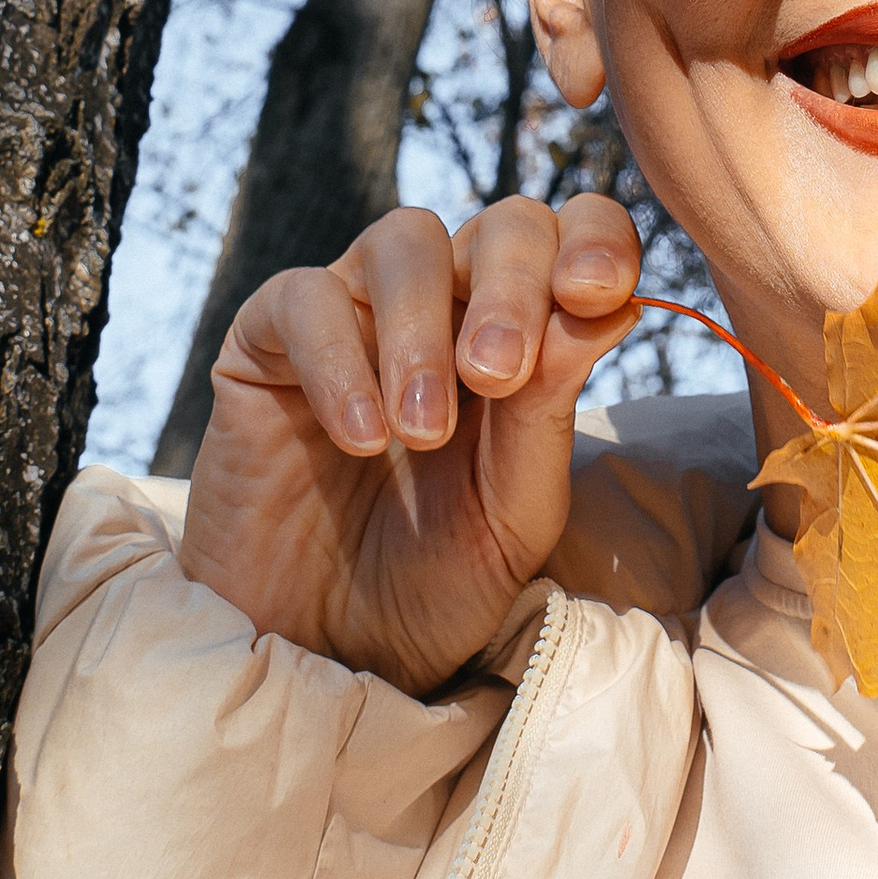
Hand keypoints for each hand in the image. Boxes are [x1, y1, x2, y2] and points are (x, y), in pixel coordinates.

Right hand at [178, 195, 641, 693]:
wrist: (323, 654)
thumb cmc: (432, 582)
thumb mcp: (513, 510)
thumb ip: (549, 411)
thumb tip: (610, 304)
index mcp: (526, 335)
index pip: (573, 237)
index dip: (596, 239)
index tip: (598, 293)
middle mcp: (448, 306)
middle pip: (502, 224)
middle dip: (513, 286)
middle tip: (498, 376)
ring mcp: (357, 315)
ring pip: (406, 240)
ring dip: (424, 327)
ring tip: (421, 428)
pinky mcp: (267, 343)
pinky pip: (304, 297)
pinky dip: (337, 358)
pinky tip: (359, 436)